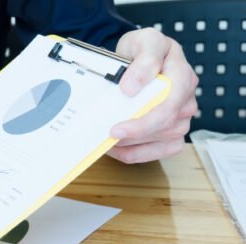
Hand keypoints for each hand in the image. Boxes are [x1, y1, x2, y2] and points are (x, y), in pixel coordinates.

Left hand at [108, 28, 198, 162]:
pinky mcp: (173, 131)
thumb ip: (144, 61)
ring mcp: (181, 117)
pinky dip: (136, 154)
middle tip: (106, 136)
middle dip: (133, 135)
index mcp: (182, 75)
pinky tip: (116, 148)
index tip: (116, 129)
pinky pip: (161, 151)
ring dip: (132, 145)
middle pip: (166, 127)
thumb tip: (132, 88)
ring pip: (162, 141)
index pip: (169, 105)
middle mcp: (186, 99)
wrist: (136, 57)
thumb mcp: (144, 41)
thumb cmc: (142, 49)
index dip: (143, 122)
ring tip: (106, 140)